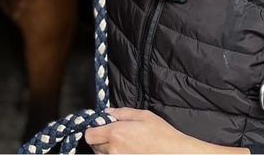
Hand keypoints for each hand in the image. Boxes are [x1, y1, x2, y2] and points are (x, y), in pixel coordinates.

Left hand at [85, 108, 206, 153]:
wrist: (173, 153)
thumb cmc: (161, 134)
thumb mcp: (143, 115)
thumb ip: (122, 113)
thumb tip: (108, 113)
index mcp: (116, 133)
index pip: (90, 135)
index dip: (92, 130)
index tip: (99, 127)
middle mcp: (114, 150)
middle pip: (94, 146)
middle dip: (100, 139)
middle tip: (112, 134)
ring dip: (106, 149)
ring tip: (121, 143)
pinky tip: (126, 151)